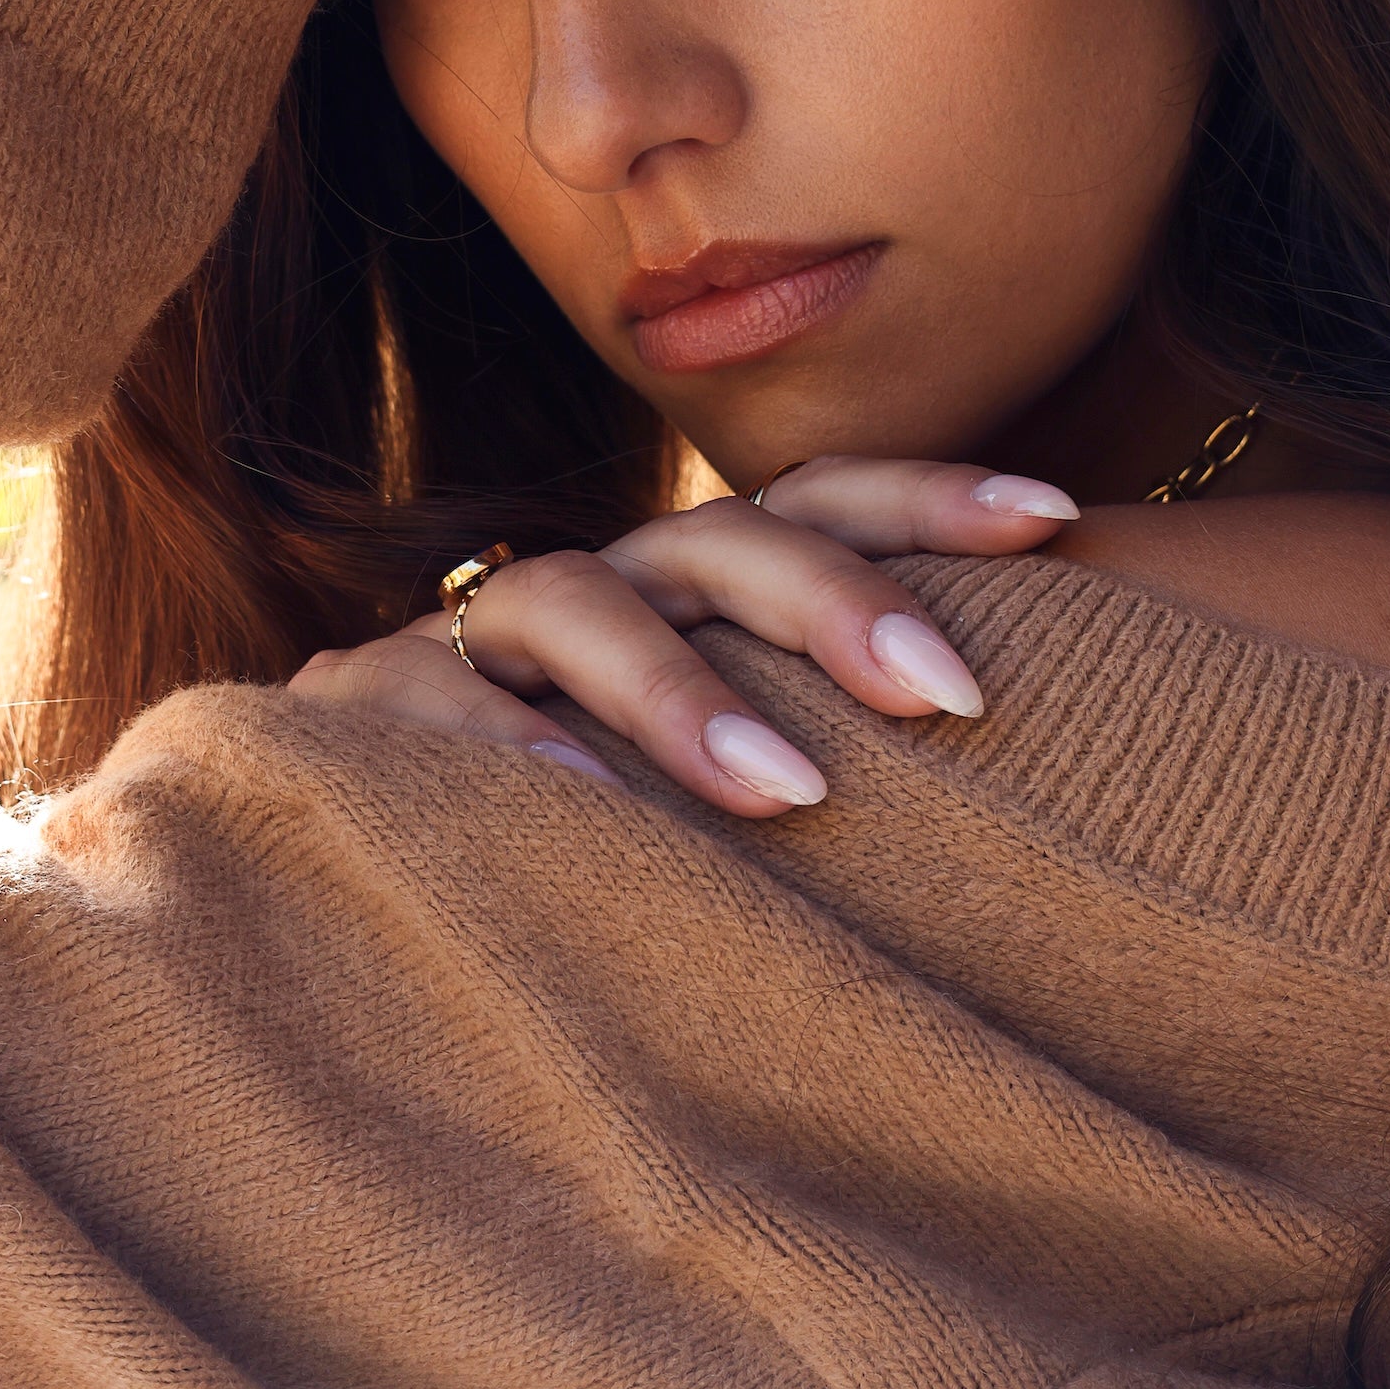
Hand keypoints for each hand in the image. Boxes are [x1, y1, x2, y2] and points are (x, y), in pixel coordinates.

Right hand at [286, 456, 1076, 815]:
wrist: (329, 887)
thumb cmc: (579, 855)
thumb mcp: (712, 806)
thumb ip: (824, 770)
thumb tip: (1041, 808)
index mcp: (687, 595)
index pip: (817, 506)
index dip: (932, 500)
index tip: (1060, 516)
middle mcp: (592, 592)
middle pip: (720, 537)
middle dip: (836, 598)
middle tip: (950, 691)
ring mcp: (464, 641)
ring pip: (579, 604)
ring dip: (685, 691)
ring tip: (790, 793)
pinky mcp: (351, 712)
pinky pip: (427, 703)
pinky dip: (503, 744)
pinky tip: (582, 807)